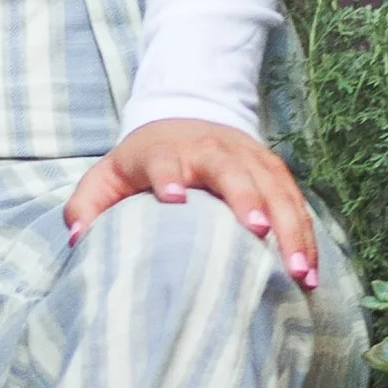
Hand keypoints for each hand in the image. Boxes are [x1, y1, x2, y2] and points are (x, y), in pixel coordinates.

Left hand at [62, 119, 319, 287]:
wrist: (184, 116)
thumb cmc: (141, 160)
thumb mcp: (106, 175)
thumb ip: (87, 205)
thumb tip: (77, 239)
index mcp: (163, 151)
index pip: (163, 160)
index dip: (167, 176)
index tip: (173, 198)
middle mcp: (209, 148)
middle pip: (230, 169)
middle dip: (246, 197)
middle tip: (258, 232)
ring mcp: (246, 157)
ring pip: (273, 187)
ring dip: (289, 226)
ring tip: (298, 271)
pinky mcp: (272, 170)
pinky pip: (294, 200)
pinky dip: (305, 232)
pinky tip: (310, 269)